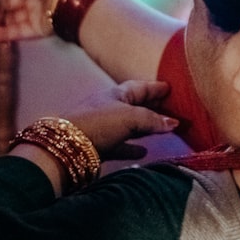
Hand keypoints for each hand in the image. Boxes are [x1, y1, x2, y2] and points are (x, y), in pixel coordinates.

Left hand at [63, 80, 179, 160]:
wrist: (66, 146)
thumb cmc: (99, 123)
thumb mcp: (130, 116)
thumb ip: (152, 119)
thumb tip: (174, 123)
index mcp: (116, 94)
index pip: (140, 87)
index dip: (155, 88)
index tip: (170, 88)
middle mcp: (109, 108)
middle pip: (135, 105)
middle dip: (153, 107)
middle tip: (171, 109)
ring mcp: (103, 128)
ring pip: (129, 126)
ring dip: (145, 128)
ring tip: (162, 130)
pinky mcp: (99, 147)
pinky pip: (120, 145)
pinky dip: (132, 147)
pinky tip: (143, 152)